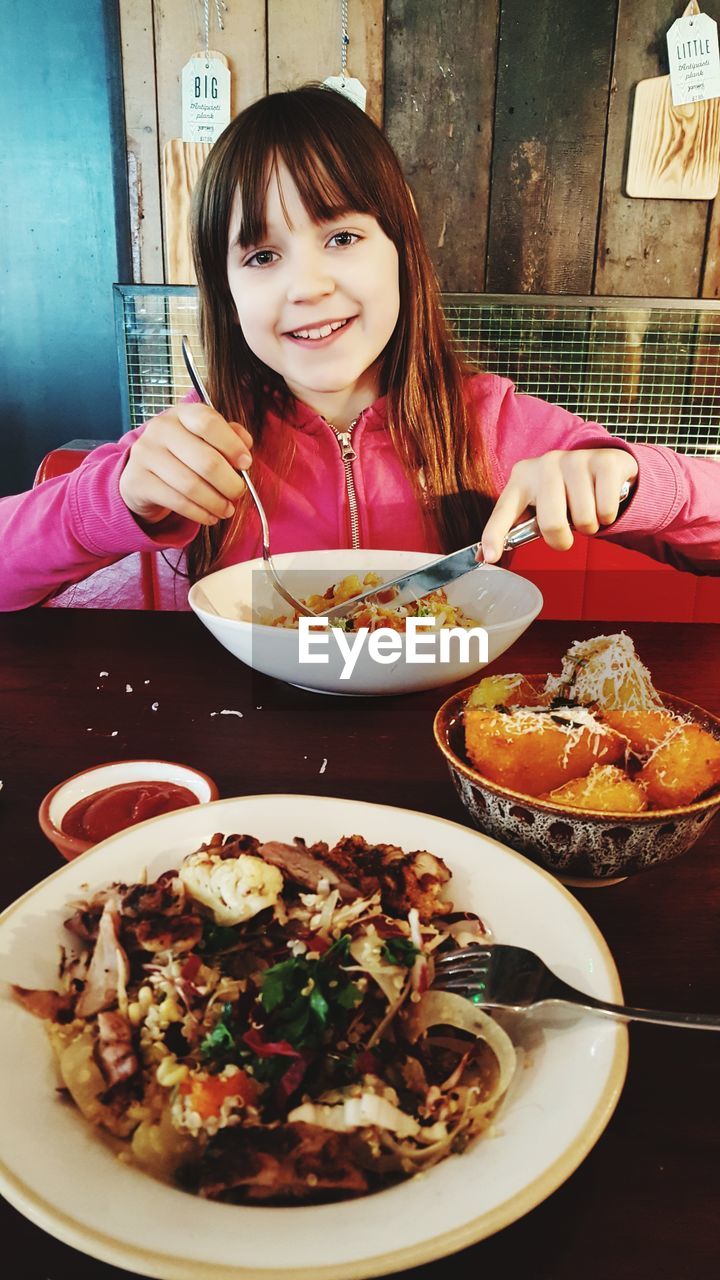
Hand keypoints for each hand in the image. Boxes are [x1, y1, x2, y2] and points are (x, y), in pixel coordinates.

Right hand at [119, 402, 252, 525]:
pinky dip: (199, 513)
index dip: (232, 445)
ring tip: (227, 510)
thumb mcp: (204, 439)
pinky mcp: (138, 481)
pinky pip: (177, 502)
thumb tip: (246, 445)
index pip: (208, 422)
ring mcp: (146, 454)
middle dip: (230, 482)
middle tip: (239, 493)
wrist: (142, 474)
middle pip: (205, 460)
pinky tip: (210, 516)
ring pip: (192, 485)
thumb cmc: (182, 455)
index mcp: (182, 414)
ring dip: (216, 502)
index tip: (246, 463)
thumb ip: (228, 436)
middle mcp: (161, 429)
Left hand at [480, 448, 638, 561]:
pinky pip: (606, 510)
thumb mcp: (539, 504)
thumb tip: (486, 556)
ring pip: (584, 519)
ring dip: (589, 525)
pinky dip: (608, 516)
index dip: (494, 535)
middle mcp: (545, 464)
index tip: (490, 557)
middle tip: (568, 530)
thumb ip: (516, 527)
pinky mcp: (604, 461)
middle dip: (562, 540)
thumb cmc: (565, 492)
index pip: (503, 511)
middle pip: (552, 524)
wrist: (603, 464)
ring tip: (587, 508)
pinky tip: (603, 499)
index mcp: (522, 478)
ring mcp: (575, 460)